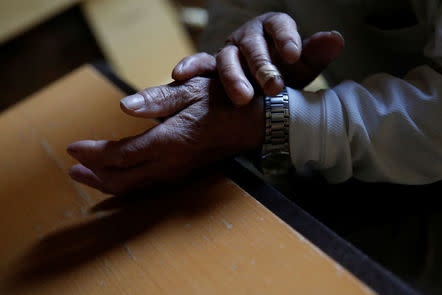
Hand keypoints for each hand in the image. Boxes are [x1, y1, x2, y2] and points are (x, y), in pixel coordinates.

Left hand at [67, 77, 263, 194]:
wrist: (253, 123)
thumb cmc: (223, 102)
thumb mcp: (191, 91)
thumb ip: (157, 100)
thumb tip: (124, 106)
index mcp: (169, 141)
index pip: (121, 156)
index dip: (94, 154)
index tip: (72, 148)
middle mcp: (171, 163)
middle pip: (124, 180)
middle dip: (95, 177)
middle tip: (73, 170)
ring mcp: (178, 172)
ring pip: (135, 186)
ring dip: (108, 182)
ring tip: (88, 175)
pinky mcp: (183, 173)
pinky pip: (148, 185)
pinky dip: (127, 183)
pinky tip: (119, 176)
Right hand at [172, 12, 343, 105]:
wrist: (261, 88)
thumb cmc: (283, 73)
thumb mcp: (301, 67)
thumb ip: (314, 54)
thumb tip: (336, 39)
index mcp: (272, 30)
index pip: (279, 25)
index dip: (286, 37)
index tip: (294, 54)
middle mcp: (248, 38)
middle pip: (252, 45)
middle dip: (262, 65)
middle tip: (273, 86)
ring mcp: (228, 52)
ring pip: (227, 59)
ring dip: (233, 77)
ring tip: (243, 98)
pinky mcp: (210, 67)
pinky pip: (199, 64)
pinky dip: (190, 66)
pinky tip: (180, 74)